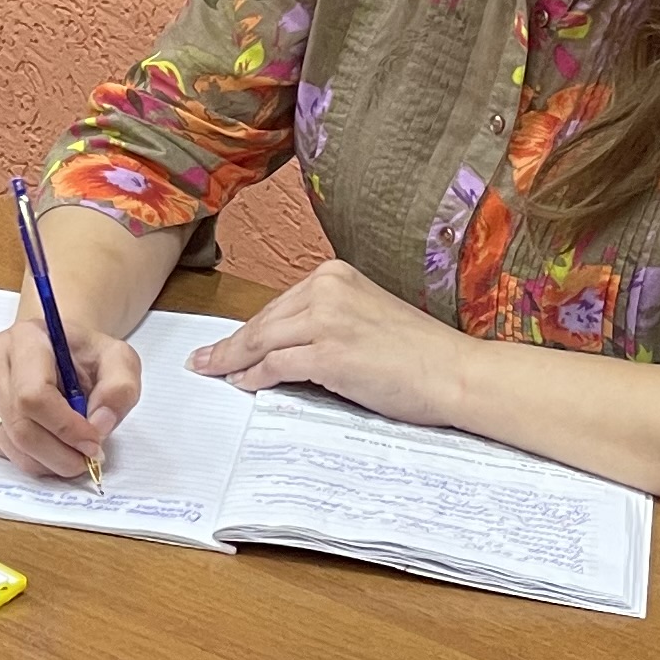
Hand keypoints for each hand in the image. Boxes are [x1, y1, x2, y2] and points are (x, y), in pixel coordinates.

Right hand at [0, 316, 144, 480]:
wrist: (57, 352)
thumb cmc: (84, 356)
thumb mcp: (119, 360)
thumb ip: (120, 388)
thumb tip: (99, 423)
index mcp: (25, 338)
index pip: (34, 396)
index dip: (65, 429)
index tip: (93, 443)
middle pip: (19, 427)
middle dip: (59, 454)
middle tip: (87, 459)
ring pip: (9, 445)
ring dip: (47, 461)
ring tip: (72, 452)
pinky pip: (0, 451)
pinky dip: (31, 460)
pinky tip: (49, 443)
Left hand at [188, 260, 474, 428]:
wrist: (456, 372)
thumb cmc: (420, 353)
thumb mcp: (366, 317)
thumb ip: (328, 320)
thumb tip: (284, 343)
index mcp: (335, 275)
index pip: (278, 305)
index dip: (248, 327)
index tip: (225, 341)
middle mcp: (326, 289)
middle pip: (263, 321)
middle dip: (231, 344)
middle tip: (203, 359)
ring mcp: (325, 321)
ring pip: (262, 342)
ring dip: (232, 361)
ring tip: (211, 372)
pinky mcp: (327, 354)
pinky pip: (275, 366)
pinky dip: (252, 377)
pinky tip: (240, 384)